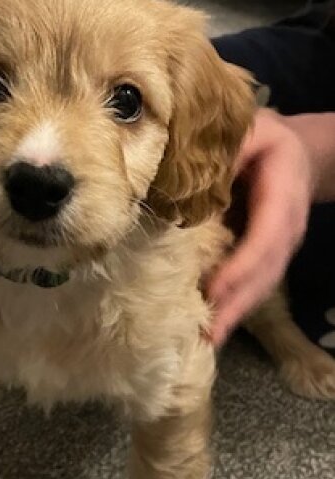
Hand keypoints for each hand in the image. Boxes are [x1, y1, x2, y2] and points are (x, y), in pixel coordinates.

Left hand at [206, 109, 313, 345]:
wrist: (294, 154)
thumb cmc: (266, 141)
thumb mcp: (251, 133)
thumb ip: (228, 154)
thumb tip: (189, 179)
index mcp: (283, 197)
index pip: (265, 237)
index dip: (242, 266)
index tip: (215, 290)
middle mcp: (285, 229)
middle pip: (265, 274)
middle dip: (236, 305)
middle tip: (208, 336)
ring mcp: (278, 247)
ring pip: (261, 286)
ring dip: (235, 314)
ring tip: (207, 340)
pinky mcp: (264, 256)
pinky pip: (253, 284)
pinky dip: (234, 305)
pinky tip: (214, 324)